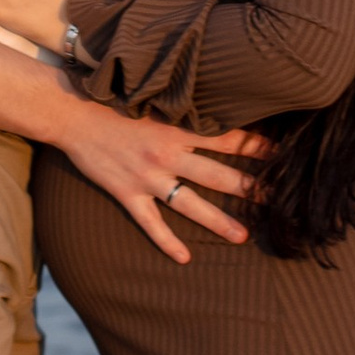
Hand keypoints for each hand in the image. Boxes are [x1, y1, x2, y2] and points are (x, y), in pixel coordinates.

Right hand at [56, 102, 273, 263]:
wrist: (73, 113)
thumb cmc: (114, 100)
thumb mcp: (153, 97)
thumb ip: (181, 105)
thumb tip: (212, 102)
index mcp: (177, 126)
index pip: (227, 138)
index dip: (256, 148)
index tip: (282, 155)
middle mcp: (168, 153)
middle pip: (218, 175)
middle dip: (250, 189)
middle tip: (279, 201)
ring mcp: (148, 176)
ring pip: (191, 204)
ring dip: (219, 222)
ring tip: (243, 237)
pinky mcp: (127, 193)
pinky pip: (152, 223)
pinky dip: (168, 241)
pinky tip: (185, 258)